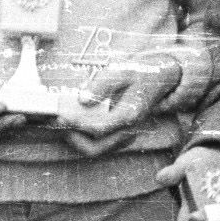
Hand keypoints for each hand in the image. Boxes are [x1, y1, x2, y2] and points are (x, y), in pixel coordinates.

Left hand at [61, 53, 185, 154]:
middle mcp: (128, 130)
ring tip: (64, 122)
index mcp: (129, 115)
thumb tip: (81, 100)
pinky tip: (76, 122)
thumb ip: (101, 85)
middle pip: (95, 148)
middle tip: (59, 122)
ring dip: (77, 139)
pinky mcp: (121, 134)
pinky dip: (85, 137)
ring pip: (96, 150)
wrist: (160, 78)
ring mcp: (125, 134)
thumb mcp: (121, 71)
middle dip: (73, 138)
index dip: (75, 123)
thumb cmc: (140, 73)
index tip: (60, 114)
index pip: (97, 128)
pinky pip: (100, 145)